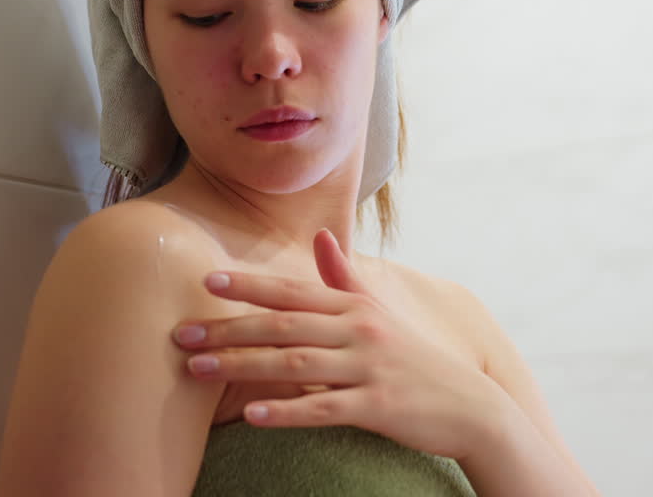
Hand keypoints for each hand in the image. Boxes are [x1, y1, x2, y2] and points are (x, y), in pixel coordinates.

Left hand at [171, 228, 508, 460]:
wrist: (470, 406)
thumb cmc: (416, 360)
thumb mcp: (382, 314)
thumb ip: (345, 279)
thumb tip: (321, 237)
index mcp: (356, 307)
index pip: (293, 291)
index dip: (249, 285)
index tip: (206, 282)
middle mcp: (360, 331)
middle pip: (283, 325)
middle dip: (228, 328)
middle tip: (181, 335)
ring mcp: (369, 368)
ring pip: (294, 364)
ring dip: (241, 366)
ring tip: (197, 370)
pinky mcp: (378, 406)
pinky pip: (323, 408)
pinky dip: (286, 410)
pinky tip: (251, 415)